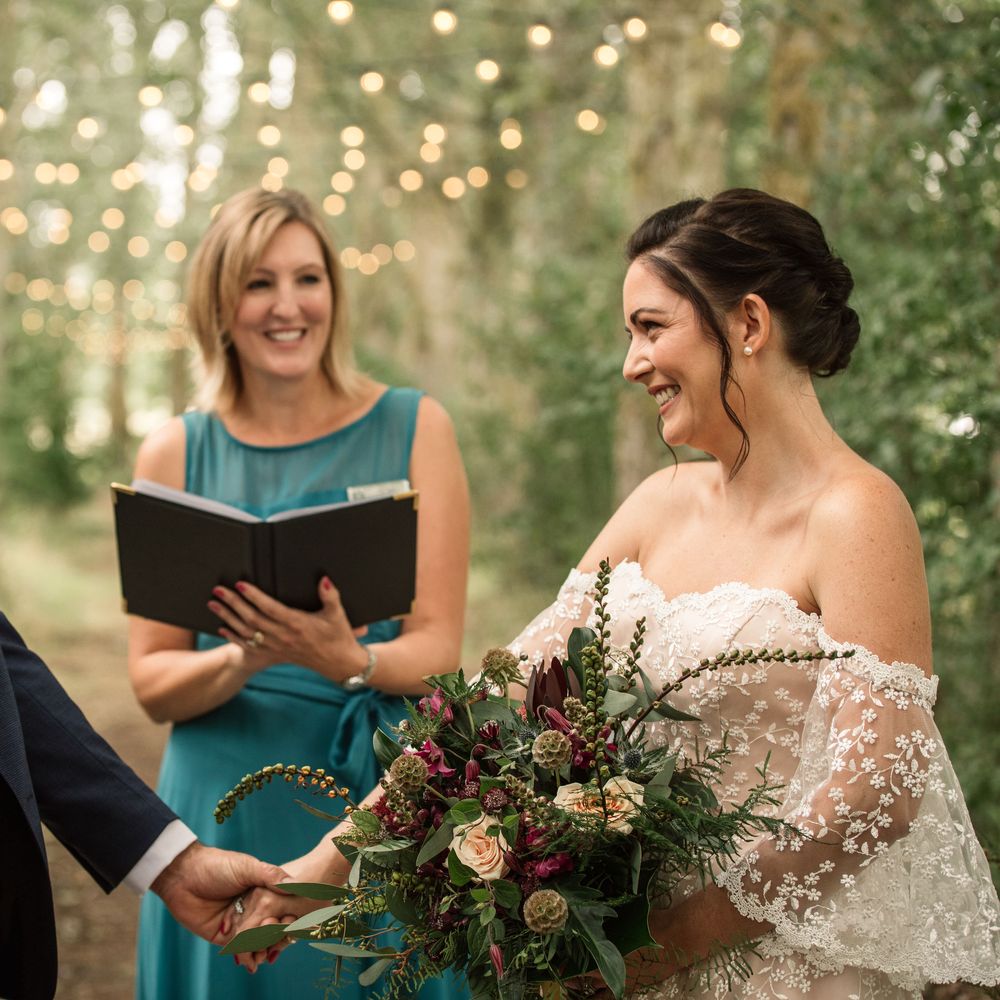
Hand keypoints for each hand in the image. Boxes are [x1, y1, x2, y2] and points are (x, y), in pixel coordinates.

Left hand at [149, 842, 286, 942]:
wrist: (183, 876)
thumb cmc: (217, 865)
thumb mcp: (247, 867)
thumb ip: (271, 876)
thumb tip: (297, 884)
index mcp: (262, 890)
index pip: (282, 907)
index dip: (288, 915)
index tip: (290, 919)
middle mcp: (253, 908)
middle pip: (272, 926)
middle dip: (276, 934)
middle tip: (275, 932)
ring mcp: (239, 923)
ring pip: (257, 941)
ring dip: (263, 947)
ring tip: (264, 949)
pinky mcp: (223, 937)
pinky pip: (239, 949)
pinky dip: (247, 955)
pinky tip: (253, 959)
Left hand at [208, 577, 368, 682]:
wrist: (339, 663)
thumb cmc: (338, 636)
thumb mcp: (337, 614)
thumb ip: (331, 595)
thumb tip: (324, 579)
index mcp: (297, 624)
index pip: (270, 608)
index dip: (254, 596)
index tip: (240, 585)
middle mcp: (283, 636)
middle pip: (252, 618)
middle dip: (233, 603)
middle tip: (218, 591)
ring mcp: (277, 647)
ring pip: (246, 632)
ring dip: (228, 618)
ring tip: (213, 605)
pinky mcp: (275, 654)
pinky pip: (249, 646)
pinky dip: (234, 637)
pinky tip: (222, 628)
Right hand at [228, 841, 352, 972]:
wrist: (327, 864)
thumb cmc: (320, 894)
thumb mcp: (303, 924)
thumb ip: (281, 941)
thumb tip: (268, 959)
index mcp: (265, 905)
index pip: (243, 938)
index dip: (247, 955)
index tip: (254, 965)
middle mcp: (257, 894)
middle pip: (243, 929)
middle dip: (251, 945)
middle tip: (265, 954)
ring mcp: (259, 886)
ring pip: (246, 917)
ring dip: (254, 932)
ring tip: (273, 938)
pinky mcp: (263, 882)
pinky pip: (252, 906)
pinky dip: (257, 919)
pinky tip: (272, 924)